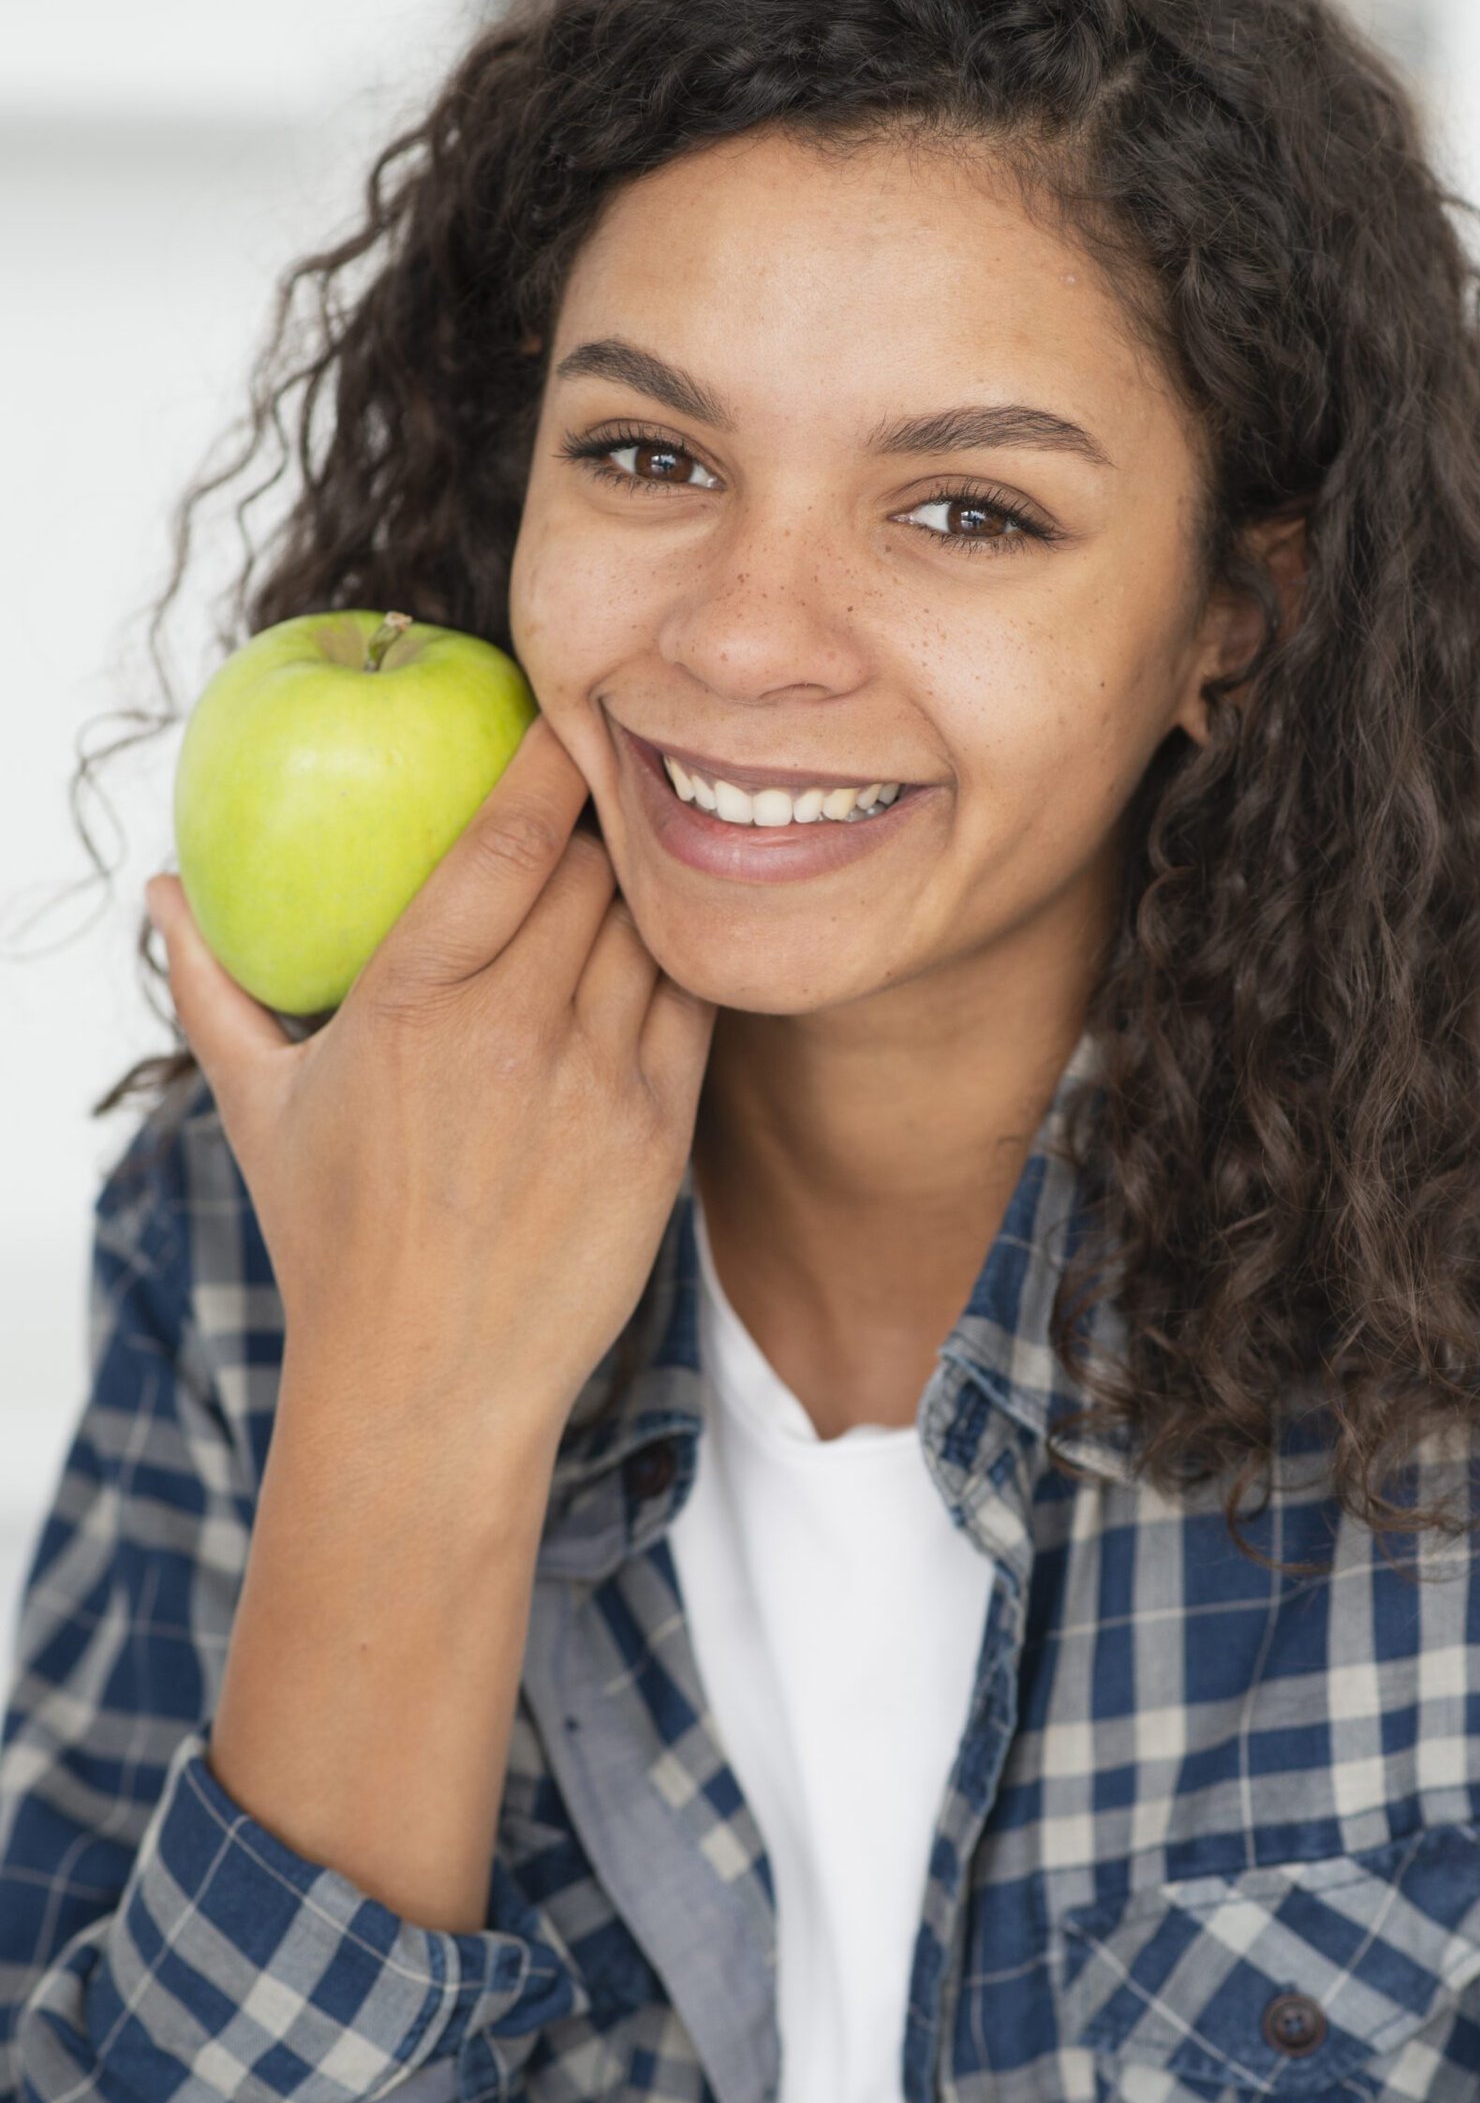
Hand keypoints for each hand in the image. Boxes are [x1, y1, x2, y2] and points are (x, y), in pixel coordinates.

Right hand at [144, 715, 715, 1451]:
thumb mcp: (258, 1109)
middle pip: (593, 874)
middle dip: (599, 825)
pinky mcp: (661, 1138)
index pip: (504, 842)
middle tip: (603, 800)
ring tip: (639, 872)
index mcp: (410, 1009)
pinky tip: (665, 958)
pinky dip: (681, 970)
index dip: (548, 761)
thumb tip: (162, 890)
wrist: (431, 1388)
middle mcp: (513, 1035)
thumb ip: (211, 988)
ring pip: (652, 933)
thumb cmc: (333, 1243)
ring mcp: (598, 1087)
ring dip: (645, 892)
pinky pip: (693, 1010)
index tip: (566, 714)